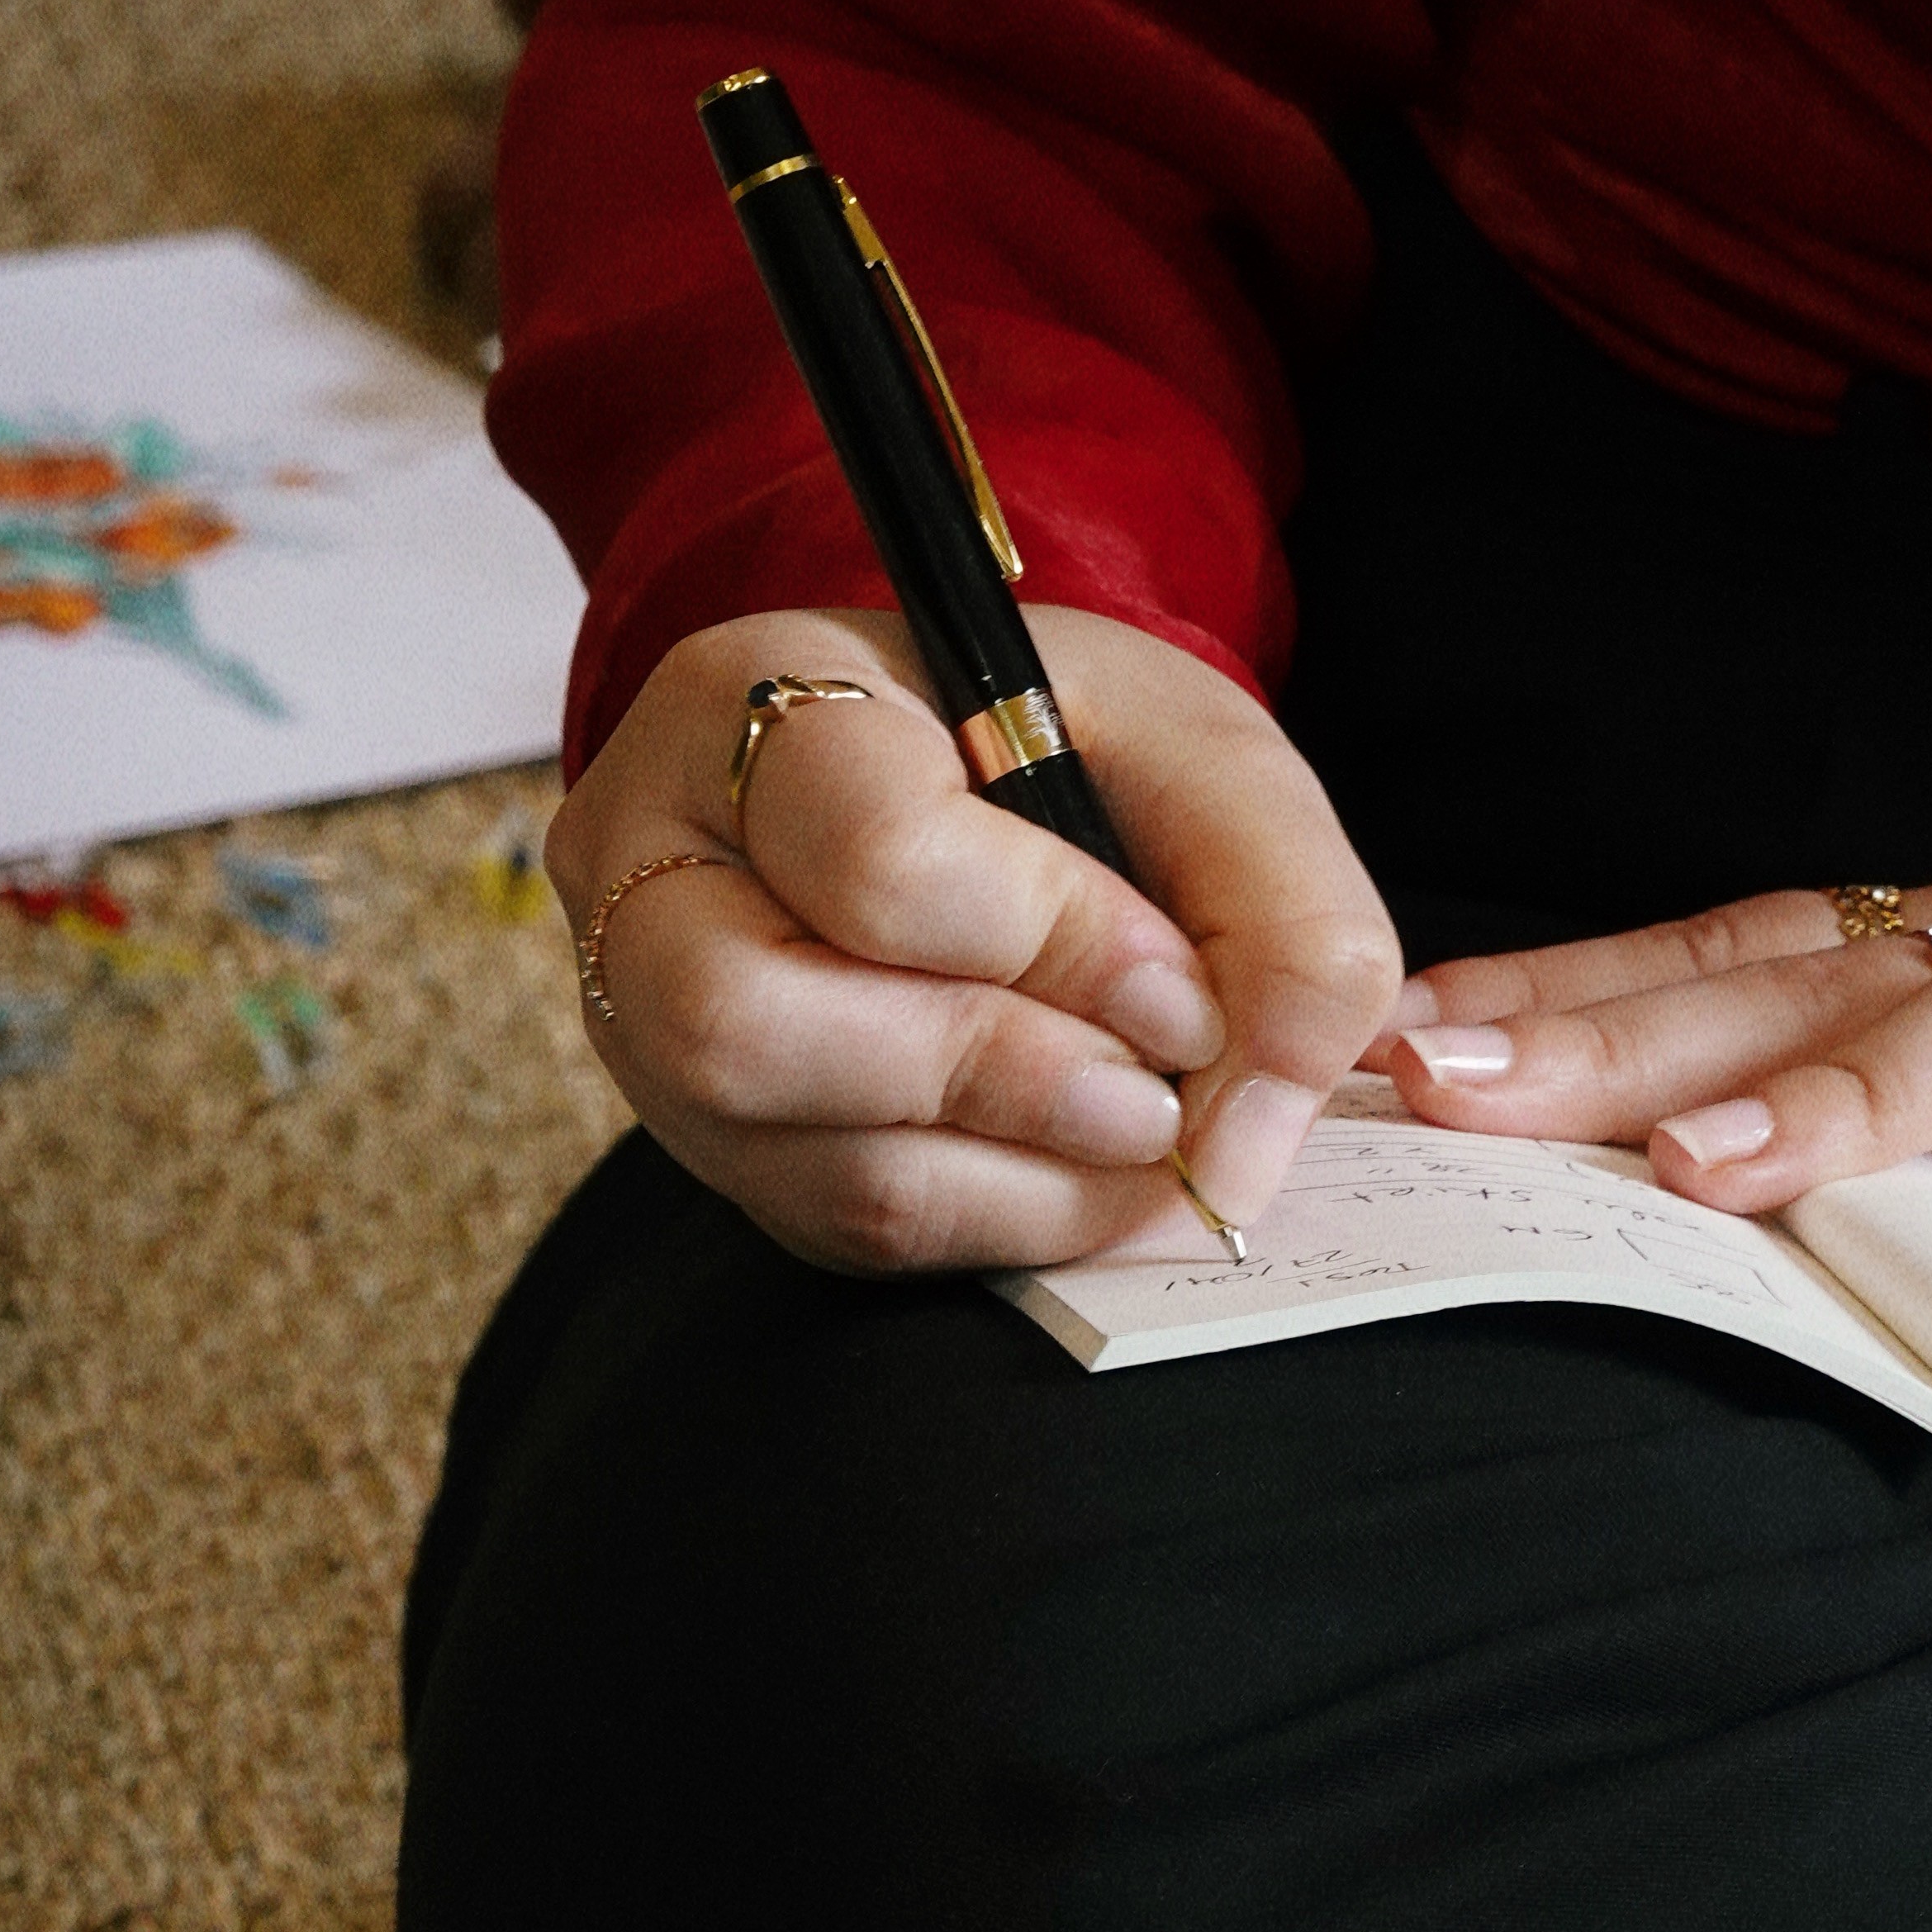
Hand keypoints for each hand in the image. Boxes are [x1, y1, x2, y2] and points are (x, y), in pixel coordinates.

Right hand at [546, 603, 1398, 1268]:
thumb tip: (1248, 1131)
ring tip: (1143, 1130)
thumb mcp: (1201, 757)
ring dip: (1024, 1177)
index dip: (1058, 945)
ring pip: (805, 1162)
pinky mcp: (720, 1144)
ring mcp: (653, 1021)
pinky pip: (848, 1233)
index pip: (874, 852)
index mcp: (755, 698)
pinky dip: (1005, 1222)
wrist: (975, 778)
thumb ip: (1282, 912)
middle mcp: (650, 865)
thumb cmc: (1066, 744)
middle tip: (1151, 1090)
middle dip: (1002, 1080)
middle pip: (749, 1029)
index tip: (1178, 983)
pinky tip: (1084, 1169)